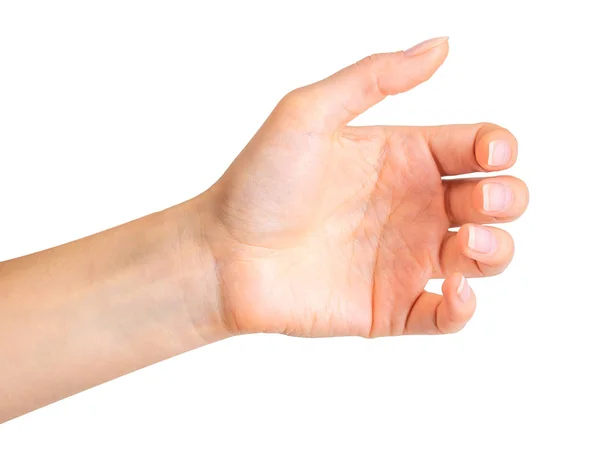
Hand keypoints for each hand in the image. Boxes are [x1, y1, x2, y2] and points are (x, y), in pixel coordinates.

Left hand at [201, 37, 528, 337]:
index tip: (489, 153)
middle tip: (477, 200)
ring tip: (466, 241)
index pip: (475, 148)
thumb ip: (374, 77)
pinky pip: (449, 314)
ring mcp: (404, 259)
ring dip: (496, 249)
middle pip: (492, 201)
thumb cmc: (258, 183)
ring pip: (483, 256)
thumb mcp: (309, 113)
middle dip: (506, 198)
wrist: (223, 255)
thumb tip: (441, 45)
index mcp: (401, 158)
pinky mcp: (392, 306)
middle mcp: (411, 206)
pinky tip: (452, 290)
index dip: (498, 147)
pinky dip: (466, 307)